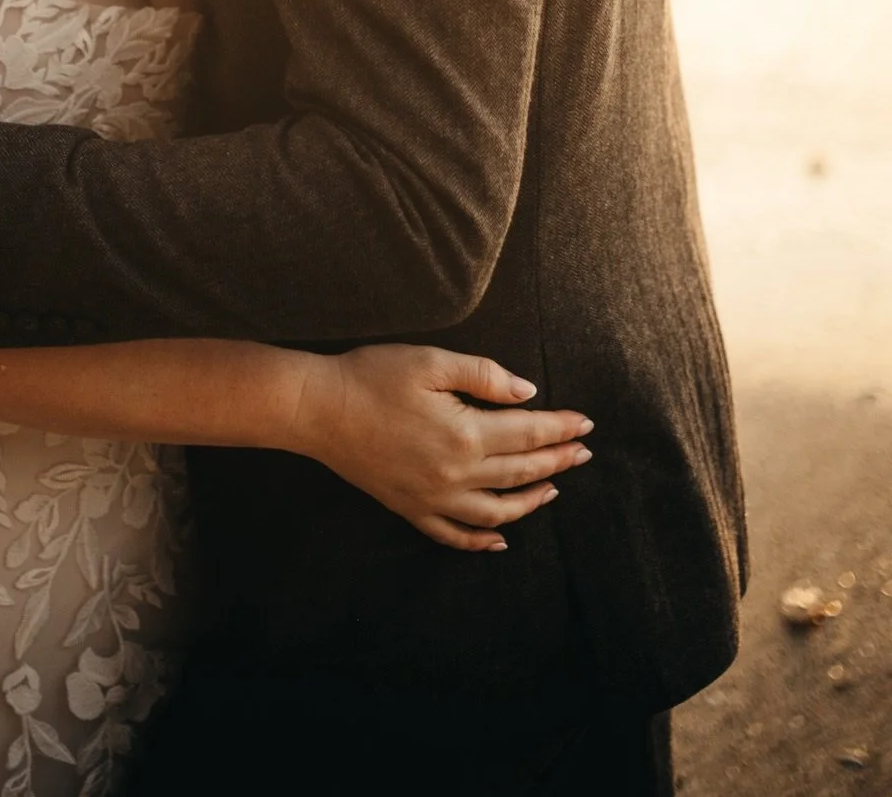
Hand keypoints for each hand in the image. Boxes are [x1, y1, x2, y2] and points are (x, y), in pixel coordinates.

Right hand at [288, 346, 592, 551]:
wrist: (319, 409)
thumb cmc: (373, 377)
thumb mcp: (431, 362)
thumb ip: (483, 376)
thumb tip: (527, 394)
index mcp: (465, 433)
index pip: (527, 433)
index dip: (559, 428)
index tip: (586, 425)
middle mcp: (456, 474)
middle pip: (520, 472)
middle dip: (556, 461)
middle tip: (583, 453)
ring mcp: (433, 498)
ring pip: (496, 511)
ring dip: (531, 501)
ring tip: (553, 489)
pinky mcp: (410, 508)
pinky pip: (454, 535)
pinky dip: (481, 542)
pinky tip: (500, 540)